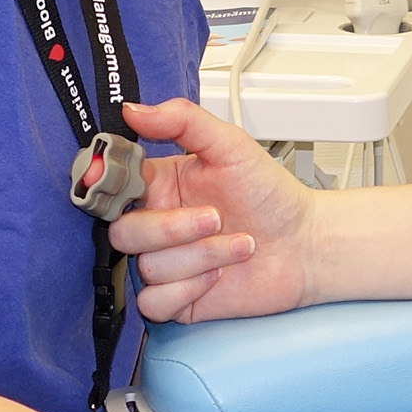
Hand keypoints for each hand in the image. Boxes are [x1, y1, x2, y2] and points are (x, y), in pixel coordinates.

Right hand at [113, 98, 311, 321]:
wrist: (305, 244)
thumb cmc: (270, 196)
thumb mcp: (231, 146)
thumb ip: (184, 121)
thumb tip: (134, 110)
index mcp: (160, 185)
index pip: (112, 184)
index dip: (106, 185)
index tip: (115, 181)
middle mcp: (156, 224)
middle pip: (121, 231)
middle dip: (170, 228)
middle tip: (215, 217)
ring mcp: (164, 263)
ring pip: (146, 267)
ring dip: (200, 256)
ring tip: (239, 244)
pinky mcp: (177, 298)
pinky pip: (154, 301)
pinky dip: (188, 289)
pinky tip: (218, 276)